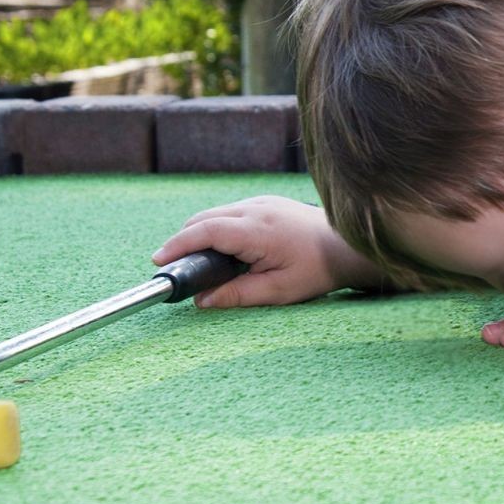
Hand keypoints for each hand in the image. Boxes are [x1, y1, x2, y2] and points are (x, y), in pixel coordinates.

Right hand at [153, 195, 384, 308]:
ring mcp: (260, 202)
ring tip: (196, 263)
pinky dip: (217, 228)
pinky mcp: (264, 202)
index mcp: (258, 230)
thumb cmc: (317, 269)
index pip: (206, 231)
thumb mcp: (279, 290)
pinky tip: (220, 250)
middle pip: (204, 219)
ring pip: (215, 214)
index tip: (159, 261)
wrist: (345, 246)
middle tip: (173, 268)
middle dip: (183, 241)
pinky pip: (230, 212)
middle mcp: (256, 209)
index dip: (178, 245)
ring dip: (200, 234)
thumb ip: (238, 295)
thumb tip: (202, 301)